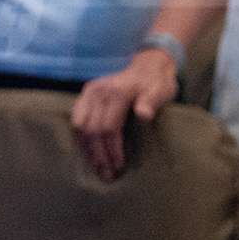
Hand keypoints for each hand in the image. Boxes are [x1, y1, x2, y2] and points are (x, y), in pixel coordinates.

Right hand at [70, 48, 178, 180]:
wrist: (149, 66)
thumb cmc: (157, 82)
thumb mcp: (162, 90)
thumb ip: (152, 101)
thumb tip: (144, 114)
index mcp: (117, 92)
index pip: (109, 127)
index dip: (112, 149)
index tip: (119, 166)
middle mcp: (99, 91)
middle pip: (92, 130)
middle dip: (99, 155)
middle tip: (108, 174)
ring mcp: (89, 92)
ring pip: (79, 127)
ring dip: (87, 149)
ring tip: (98, 168)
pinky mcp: (85, 95)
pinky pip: (76, 120)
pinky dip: (81, 138)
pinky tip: (89, 152)